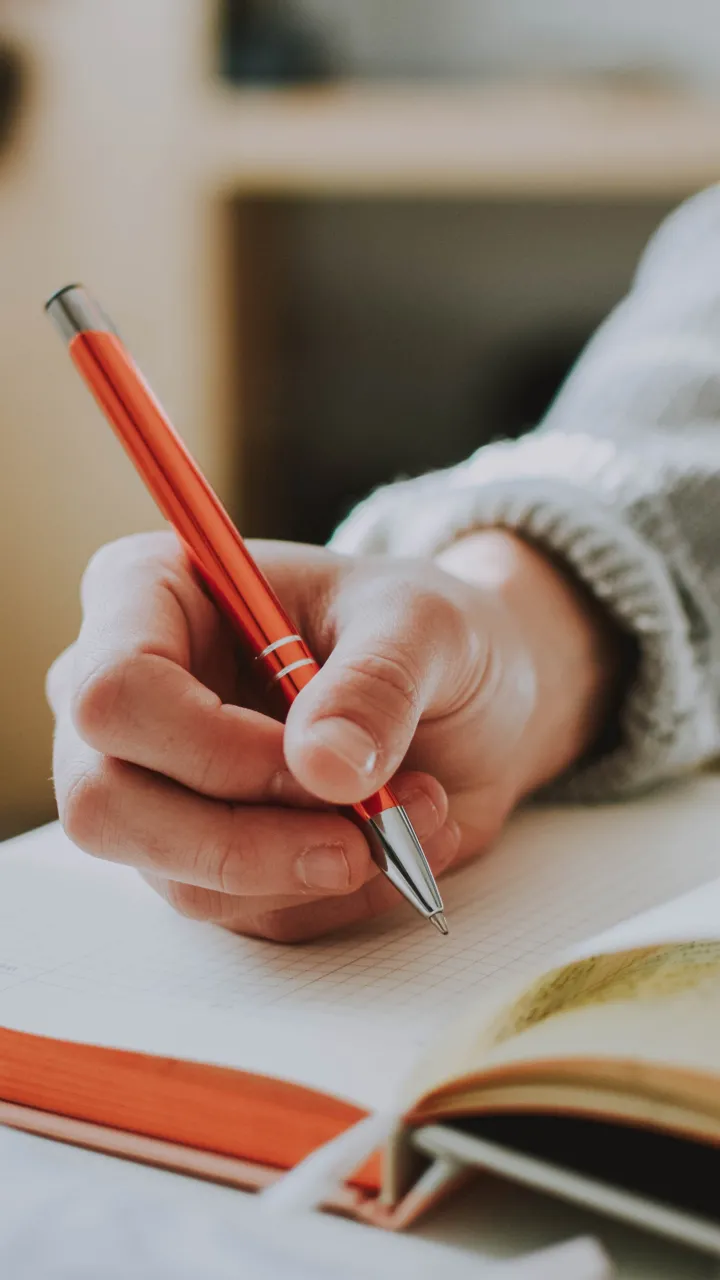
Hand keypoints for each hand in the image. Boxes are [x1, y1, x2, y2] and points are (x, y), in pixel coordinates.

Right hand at [47, 530, 620, 940]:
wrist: (467, 694)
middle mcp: (128, 697)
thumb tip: (322, 768)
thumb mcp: (427, 625)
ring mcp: (152, 785)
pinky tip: (399, 840)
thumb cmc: (423, 632)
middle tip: (366, 835)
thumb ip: (377, 683)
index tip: (322, 764)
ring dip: (312, 866)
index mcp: (149, 595)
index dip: (210, 747)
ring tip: (418, 811)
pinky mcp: (199, 856)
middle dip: (246, 840)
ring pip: (177, 876)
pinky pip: (242, 912)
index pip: (114, 691)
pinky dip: (334, 893)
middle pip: (105, 803)